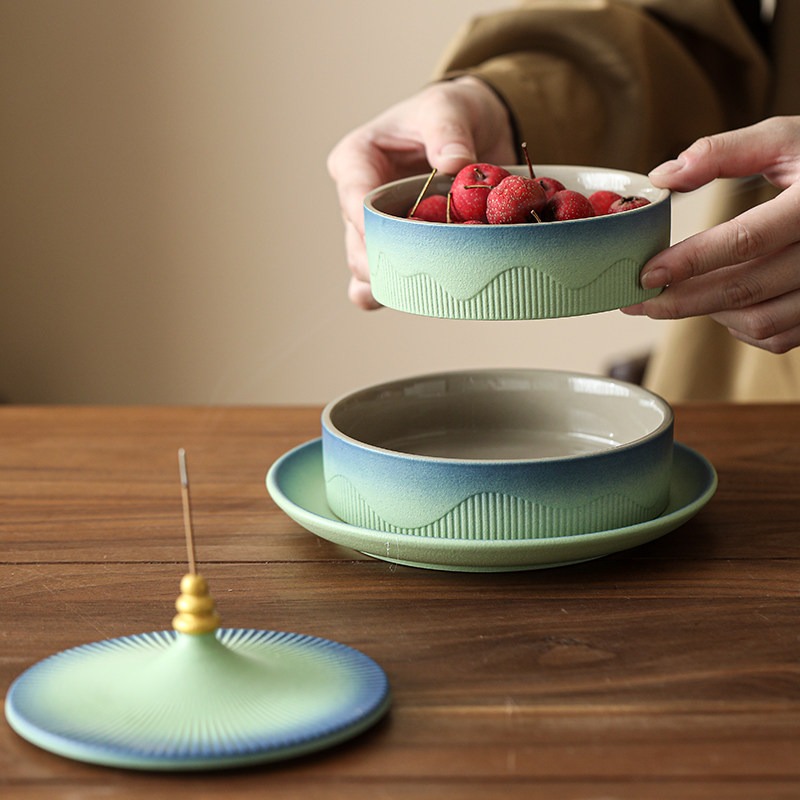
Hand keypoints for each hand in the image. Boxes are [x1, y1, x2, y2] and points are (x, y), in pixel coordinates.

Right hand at [326, 77, 515, 308]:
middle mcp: (357, 201)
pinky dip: (402, 295)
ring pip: (369, 272)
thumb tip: (455, 163)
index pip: (353, 195)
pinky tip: (422, 298)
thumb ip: (448, 131)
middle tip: (419, 274)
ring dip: (396, 283)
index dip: (370, 223)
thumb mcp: (449, 106)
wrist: (475, 134)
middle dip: (384, 264)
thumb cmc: (450, 114)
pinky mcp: (399, 253)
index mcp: (356, 160)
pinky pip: (386, 286)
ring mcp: (377, 233)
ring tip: (427, 287)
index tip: (394, 240)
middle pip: (357, 245)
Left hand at [622, 116, 799, 353]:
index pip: (744, 241)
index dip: (689, 262)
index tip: (644, 273)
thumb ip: (724, 151)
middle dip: (680, 300)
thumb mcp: (785, 138)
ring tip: (675, 297)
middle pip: (743, 290)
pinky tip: (718, 305)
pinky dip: (739, 327)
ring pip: (758, 320)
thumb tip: (663, 176)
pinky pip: (778, 336)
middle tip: (636, 301)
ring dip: (708, 313)